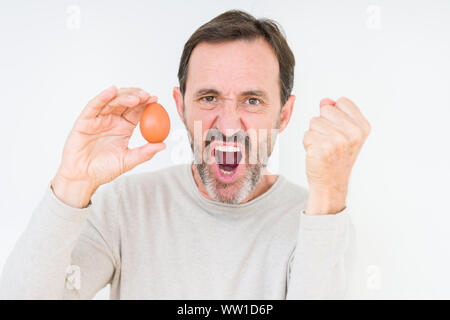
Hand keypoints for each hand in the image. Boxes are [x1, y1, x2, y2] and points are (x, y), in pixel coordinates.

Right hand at [52, 86, 165, 207]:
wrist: (83, 178)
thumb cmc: (104, 169)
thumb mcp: (128, 161)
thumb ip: (145, 153)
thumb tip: (163, 145)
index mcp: (124, 127)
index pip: (137, 111)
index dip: (146, 104)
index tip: (155, 100)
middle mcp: (112, 120)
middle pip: (126, 102)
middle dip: (137, 96)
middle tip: (147, 96)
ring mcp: (99, 119)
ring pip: (112, 101)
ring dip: (124, 96)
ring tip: (136, 98)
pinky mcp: (85, 120)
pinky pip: (94, 106)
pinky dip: (103, 97)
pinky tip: (112, 91)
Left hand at [302, 97, 370, 214]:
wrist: (331, 183)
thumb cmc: (336, 158)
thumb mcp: (344, 133)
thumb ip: (336, 113)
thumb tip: (325, 101)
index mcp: (362, 127)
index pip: (341, 102)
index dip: (334, 115)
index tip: (338, 130)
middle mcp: (353, 134)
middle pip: (325, 110)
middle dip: (322, 124)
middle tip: (329, 142)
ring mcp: (338, 141)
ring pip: (314, 122)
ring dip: (314, 134)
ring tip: (323, 148)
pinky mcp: (323, 148)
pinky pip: (306, 134)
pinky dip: (307, 144)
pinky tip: (317, 154)